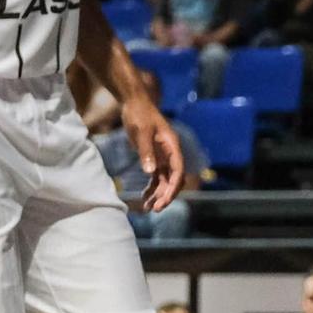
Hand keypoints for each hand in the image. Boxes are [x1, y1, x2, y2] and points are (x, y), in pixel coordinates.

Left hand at [121, 96, 185, 211]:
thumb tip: (150, 172)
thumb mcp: (141, 132)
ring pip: (165, 181)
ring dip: (158, 195)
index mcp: (173, 147)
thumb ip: (146, 151)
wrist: (134, 103)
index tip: (164, 201)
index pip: (178, 172)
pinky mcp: (154, 158)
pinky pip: (156, 177)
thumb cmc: (139, 114)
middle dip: (166, 196)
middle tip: (155, 209)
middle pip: (173, 180)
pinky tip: (144, 198)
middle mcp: (171, 154)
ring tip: (148, 208)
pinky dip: (151, 188)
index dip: (173, 188)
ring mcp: (163, 157)